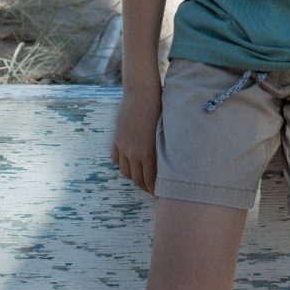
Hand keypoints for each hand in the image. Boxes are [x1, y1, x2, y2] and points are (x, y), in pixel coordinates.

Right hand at [112, 80, 161, 194]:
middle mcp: (134, 153)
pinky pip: (116, 159)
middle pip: (138, 180)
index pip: (151, 181)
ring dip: (134, 179)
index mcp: (148, 153)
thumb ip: (165, 149)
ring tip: (142, 181)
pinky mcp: (117, 139)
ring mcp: (123, 147)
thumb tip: (173, 163)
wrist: (141, 92)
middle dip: (147, 189)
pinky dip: (123, 165)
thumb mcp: (165, 131)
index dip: (156, 192)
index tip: (163, 196)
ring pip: (126, 172)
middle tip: (154, 193)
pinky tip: (130, 165)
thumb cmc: (160, 108)